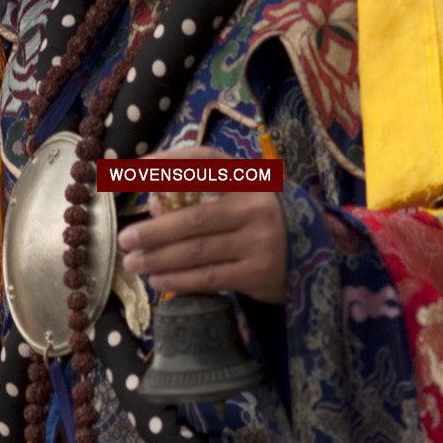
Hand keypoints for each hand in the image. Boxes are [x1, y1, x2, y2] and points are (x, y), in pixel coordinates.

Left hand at [117, 145, 286, 305]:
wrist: (317, 253)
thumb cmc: (266, 218)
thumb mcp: (241, 199)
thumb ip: (201, 198)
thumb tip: (154, 206)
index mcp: (249, 178)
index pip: (204, 162)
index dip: (169, 163)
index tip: (136, 170)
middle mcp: (255, 206)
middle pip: (195, 217)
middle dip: (155, 230)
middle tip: (125, 239)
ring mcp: (259, 241)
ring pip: (198, 251)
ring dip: (160, 258)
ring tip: (133, 263)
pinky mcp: (259, 274)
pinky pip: (210, 277)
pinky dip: (180, 280)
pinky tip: (159, 280)